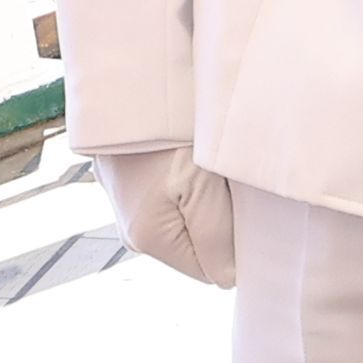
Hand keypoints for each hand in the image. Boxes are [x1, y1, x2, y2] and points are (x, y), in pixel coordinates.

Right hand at [93, 144, 236, 287]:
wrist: (128, 83)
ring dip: (201, 199)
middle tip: (221, 183)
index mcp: (148, 240)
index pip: (210, 272)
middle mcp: (130, 230)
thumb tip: (227, 279)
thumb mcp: (202, 191)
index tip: (238, 209)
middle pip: (196, 246)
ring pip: (184, 219)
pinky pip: (167, 196)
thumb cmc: (167, 134)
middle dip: (216, 222)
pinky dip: (183, 181)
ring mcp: (124, 204)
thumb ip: (217, 242)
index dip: (232, 246)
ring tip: (203, 166)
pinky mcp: (124, 179)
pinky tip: (184, 156)